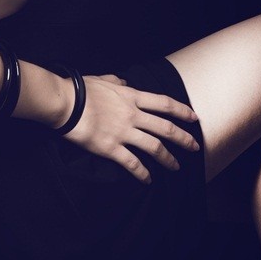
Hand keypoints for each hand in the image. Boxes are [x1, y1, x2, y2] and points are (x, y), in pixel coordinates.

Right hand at [55, 76, 199, 183]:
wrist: (65, 103)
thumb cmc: (80, 89)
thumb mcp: (103, 79)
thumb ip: (117, 82)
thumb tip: (124, 84)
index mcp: (131, 97)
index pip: (164, 104)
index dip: (182, 111)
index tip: (194, 118)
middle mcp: (132, 115)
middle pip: (166, 128)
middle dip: (184, 139)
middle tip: (195, 147)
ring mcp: (123, 132)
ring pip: (154, 148)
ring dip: (168, 159)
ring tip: (176, 168)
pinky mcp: (111, 148)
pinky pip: (133, 164)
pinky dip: (143, 173)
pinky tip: (148, 180)